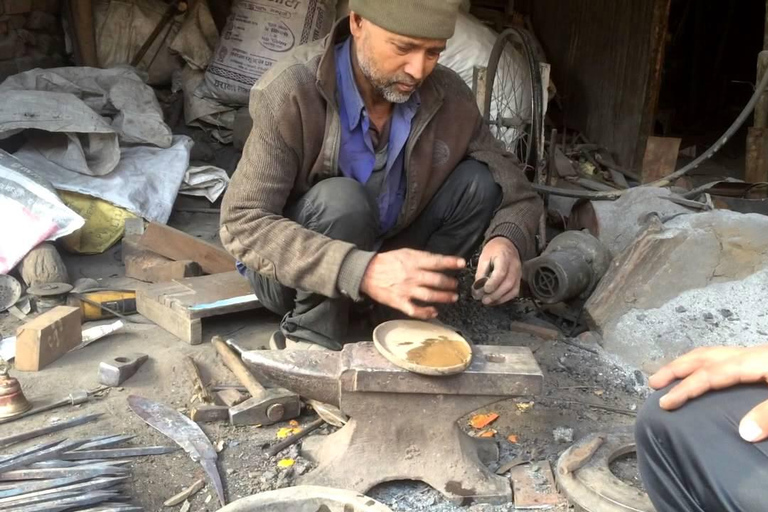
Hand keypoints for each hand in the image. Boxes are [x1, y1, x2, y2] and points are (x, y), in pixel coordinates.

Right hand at [360, 249, 464, 318]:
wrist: (366, 272)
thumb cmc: (387, 261)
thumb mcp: (405, 253)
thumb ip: (421, 258)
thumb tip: (438, 262)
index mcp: (413, 261)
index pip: (436, 261)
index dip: (450, 262)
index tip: (462, 264)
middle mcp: (412, 275)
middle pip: (437, 280)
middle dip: (450, 283)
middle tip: (456, 285)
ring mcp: (406, 290)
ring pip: (430, 296)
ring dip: (444, 297)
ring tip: (453, 297)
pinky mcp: (399, 302)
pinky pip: (415, 310)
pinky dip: (426, 313)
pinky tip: (434, 312)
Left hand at [475, 237, 521, 305]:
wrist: (506, 244)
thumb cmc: (494, 250)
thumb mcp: (484, 257)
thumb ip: (481, 273)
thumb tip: (477, 287)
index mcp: (504, 257)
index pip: (501, 272)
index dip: (493, 283)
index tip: (484, 290)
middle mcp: (514, 266)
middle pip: (508, 283)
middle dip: (495, 294)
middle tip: (484, 300)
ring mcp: (518, 273)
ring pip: (513, 289)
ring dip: (500, 298)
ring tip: (489, 302)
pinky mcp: (519, 279)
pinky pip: (514, 291)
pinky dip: (505, 298)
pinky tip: (496, 300)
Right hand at [650, 346, 767, 441]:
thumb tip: (743, 433)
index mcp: (756, 361)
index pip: (711, 372)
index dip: (685, 387)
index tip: (664, 404)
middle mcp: (751, 354)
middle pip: (705, 356)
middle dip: (676, 368)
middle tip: (653, 382)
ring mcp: (757, 355)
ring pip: (714, 353)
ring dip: (688, 363)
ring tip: (670, 374)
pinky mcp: (763, 361)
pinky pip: (725, 358)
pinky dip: (705, 364)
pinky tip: (705, 374)